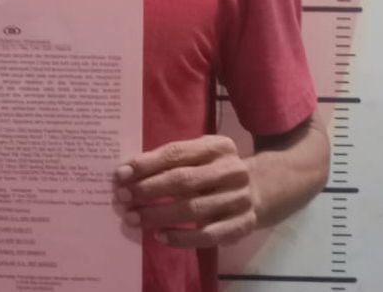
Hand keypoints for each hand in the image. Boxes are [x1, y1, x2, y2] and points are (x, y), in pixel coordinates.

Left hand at [113, 135, 257, 248]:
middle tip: (122, 197)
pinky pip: (206, 235)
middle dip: (148, 189)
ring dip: (157, 215)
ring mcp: (238, 199)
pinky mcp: (241, 225)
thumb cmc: (216, 169)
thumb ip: (172, 160)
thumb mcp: (201, 154)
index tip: (121, 173)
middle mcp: (231, 170)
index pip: (177, 153)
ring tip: (132, 218)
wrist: (261, 189)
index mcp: (218, 146)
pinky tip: (159, 236)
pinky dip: (180, 237)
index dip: (147, 163)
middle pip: (182, 180)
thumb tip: (129, 172)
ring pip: (192, 209)